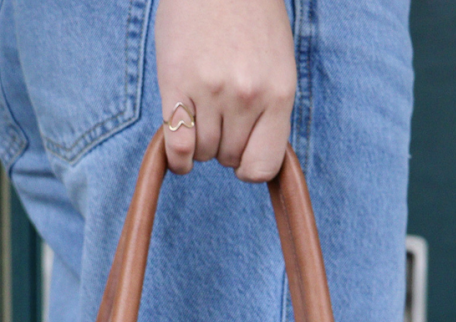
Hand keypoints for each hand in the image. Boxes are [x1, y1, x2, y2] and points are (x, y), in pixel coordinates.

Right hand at [155, 0, 296, 181]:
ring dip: (200, 144)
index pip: (264, 166)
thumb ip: (270, 111)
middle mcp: (247, 96)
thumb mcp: (277, 66)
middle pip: (230, 158)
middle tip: (220, 120)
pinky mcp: (176, 82)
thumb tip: (255, 160)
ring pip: (203, 153)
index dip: (251, 167)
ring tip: (202, 116)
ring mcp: (211, 90)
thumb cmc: (251, 19)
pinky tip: (179, 156)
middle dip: (224, 147)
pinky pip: (177, 144)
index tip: (243, 157)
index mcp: (279, 94)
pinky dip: (177, 158)